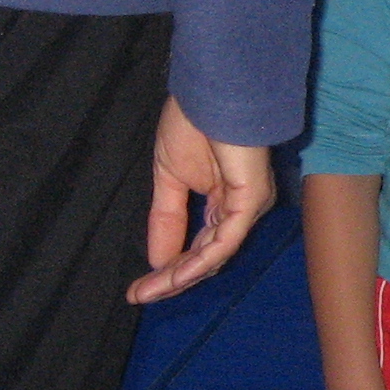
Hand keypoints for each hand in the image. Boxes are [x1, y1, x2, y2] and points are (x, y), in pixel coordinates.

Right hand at [131, 97, 274, 304]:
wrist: (208, 92)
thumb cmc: (194, 124)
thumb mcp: (169, 180)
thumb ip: (166, 220)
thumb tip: (158, 261)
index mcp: (224, 202)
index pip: (201, 247)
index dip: (170, 269)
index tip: (138, 289)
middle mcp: (240, 209)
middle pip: (208, 258)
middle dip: (172, 279)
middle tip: (139, 296)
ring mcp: (248, 206)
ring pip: (216, 255)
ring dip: (180, 276)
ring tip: (149, 291)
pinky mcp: (251, 200)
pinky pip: (225, 241)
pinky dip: (199, 260)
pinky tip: (173, 273)